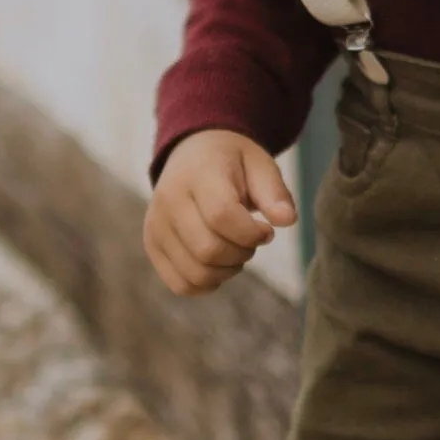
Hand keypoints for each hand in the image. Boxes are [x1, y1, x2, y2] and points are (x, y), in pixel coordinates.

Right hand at [145, 128, 296, 296]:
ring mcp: (156, 225)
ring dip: (226, 271)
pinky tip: (217, 263)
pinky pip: (181, 284)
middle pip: (208, 250)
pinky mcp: (152, 245)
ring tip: (234, 249)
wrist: (192, 154)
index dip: (252, 233)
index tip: (266, 231)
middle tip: (251, 240)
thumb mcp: (260, 165)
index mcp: (197, 174)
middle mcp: (168, 200)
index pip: (221, 216)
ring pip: (196, 273)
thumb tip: (287, 220)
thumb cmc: (232, 163)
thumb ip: (275, 192)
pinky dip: (206, 283)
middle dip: (242, 254)